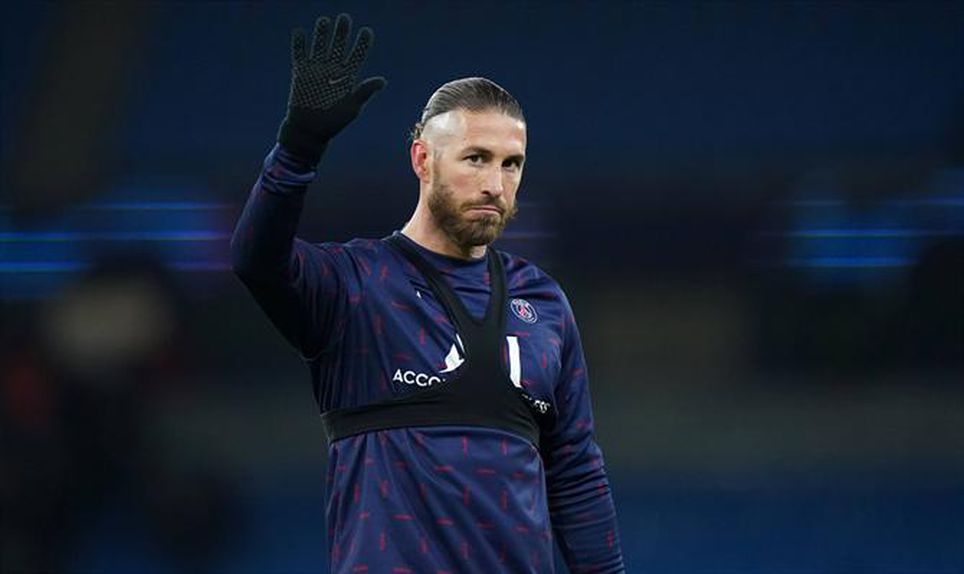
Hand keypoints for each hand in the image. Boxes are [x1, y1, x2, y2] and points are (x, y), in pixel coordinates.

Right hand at [277, 13, 386, 163]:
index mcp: (347, 77)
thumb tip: (383, 80)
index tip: (366, 32)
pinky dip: (299, 45)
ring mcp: (316, 70)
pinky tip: (300, 33)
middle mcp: (332, 71)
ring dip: (322, 34)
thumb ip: (364, 91)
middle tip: (345, 18)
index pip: (356, 56)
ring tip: (325, 21)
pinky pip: (299, 55)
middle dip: (341, 33)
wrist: (309, 132)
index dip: (361, 44)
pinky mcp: (300, 74)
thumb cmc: (333, 123)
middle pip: (338, 46)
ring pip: (319, 47)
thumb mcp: (351, 107)